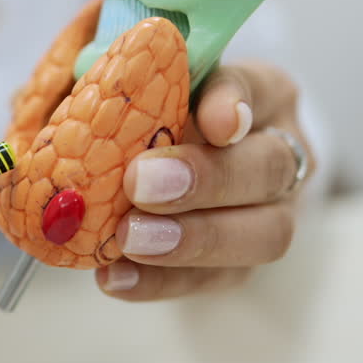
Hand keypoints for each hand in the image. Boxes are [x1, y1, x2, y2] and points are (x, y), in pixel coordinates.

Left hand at [95, 58, 311, 299]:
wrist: (171, 164)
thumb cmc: (156, 109)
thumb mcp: (143, 81)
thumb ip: (123, 81)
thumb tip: (80, 84)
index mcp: (262, 91)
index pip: (258, 87)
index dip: (235, 102)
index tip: (213, 122)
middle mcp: (282, 149)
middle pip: (270, 167)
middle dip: (206, 179)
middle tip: (140, 185)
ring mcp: (274, 212)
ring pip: (265, 233)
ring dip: (194, 239)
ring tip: (129, 239)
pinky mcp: (245, 263)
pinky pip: (217, 279)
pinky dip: (163, 281)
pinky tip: (115, 276)